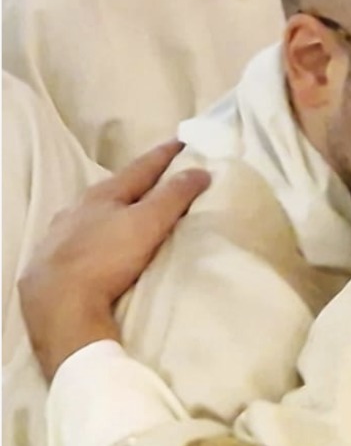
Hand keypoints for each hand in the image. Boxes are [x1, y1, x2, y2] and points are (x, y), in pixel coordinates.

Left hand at [18, 140, 209, 379]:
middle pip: (115, 187)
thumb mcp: (147, 224)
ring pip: (94, 212)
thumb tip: (200, 170)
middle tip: (160, 177)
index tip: (183, 143)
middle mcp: (79, 207)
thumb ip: (173, 196)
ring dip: (115, 208)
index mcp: (104, 194)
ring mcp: (63, 232)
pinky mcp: (54, 259)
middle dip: (138, 181)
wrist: (58, 302)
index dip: (165, 155)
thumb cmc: (106, 257)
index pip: (141, 167)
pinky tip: (99, 242)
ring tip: (130, 211)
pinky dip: (98, 233)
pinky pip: (81, 237)